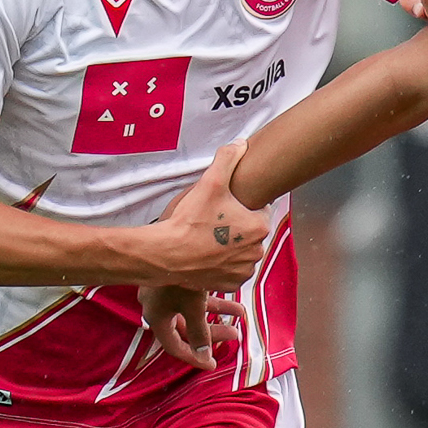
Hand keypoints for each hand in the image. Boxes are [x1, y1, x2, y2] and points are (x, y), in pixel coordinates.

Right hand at [138, 286, 243, 371]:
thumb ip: (199, 332)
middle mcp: (159, 308)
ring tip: (240, 311)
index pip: (175, 347)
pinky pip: (193, 295)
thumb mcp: (192, 307)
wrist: (165, 241)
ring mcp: (165, 293)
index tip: (212, 365)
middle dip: (213, 332)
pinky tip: (229, 292)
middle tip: (235, 334)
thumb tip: (206, 354)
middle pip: (188, 329)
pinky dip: (210, 297)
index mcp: (158, 318)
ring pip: (193, 310)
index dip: (193, 358)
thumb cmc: (177, 276)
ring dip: (217, 312)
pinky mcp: (173, 278)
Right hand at [145, 141, 268, 288]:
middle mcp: (257, 250)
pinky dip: (223, 263)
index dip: (240, 206)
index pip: (259, 210)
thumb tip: (241, 144)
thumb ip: (228, 159)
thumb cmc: (190, 221)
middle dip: (236, 226)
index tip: (224, 207)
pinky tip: (208, 253)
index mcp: (259, 226)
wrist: (168, 254)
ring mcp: (245, 269)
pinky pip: (233, 269)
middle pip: (250, 231)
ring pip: (242, 250)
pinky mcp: (232, 283)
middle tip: (213, 222)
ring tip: (209, 238)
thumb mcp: (210, 182)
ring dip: (231, 245)